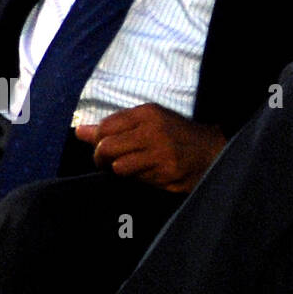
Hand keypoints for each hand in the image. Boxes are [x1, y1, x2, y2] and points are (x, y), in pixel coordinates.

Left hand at [75, 103, 226, 192]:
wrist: (213, 150)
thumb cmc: (175, 133)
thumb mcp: (149, 120)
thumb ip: (115, 125)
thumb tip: (79, 131)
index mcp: (148, 113)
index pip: (104, 127)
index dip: (98, 140)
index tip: (105, 146)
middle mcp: (153, 131)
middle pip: (105, 148)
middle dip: (102, 159)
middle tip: (111, 162)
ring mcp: (160, 153)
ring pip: (118, 168)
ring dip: (121, 171)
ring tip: (133, 166)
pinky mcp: (166, 173)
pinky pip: (137, 180)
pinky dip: (139, 178)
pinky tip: (151, 172)